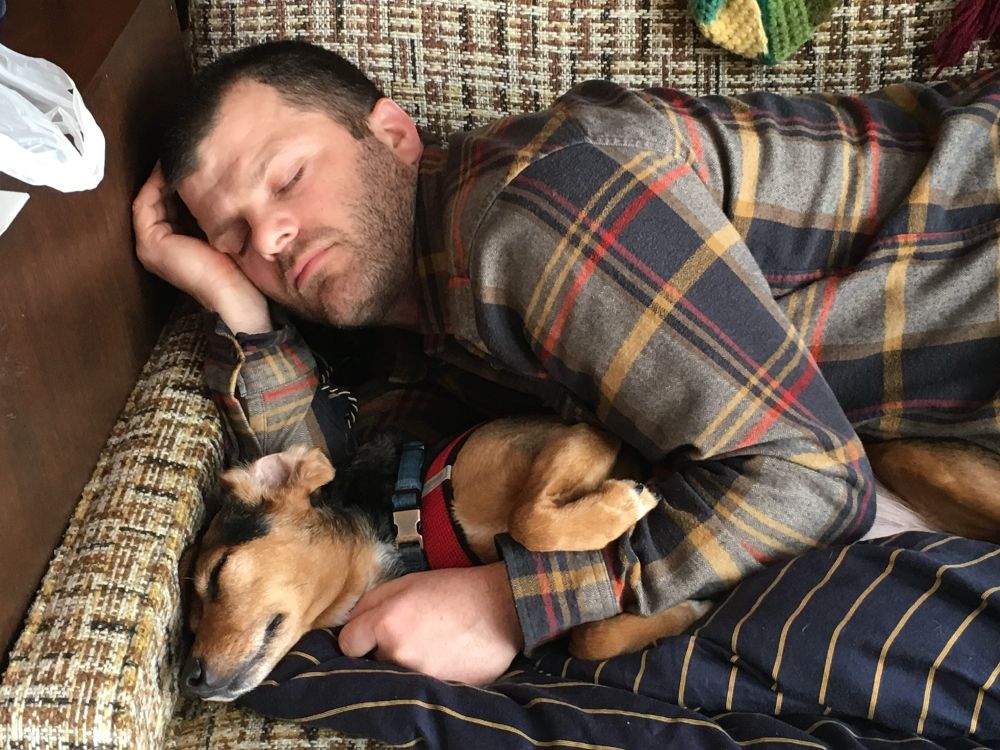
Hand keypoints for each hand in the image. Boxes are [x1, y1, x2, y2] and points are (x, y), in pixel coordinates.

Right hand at [132, 164, 271, 332]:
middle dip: (174, 173)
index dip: (184, 177)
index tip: (199, 155)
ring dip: (164, 174)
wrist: (240, 298)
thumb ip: (222, 210)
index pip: (175, 202)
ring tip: (180, 151)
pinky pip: (146, 204)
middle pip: (162, 198)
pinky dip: (156, 184)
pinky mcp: (150, 243)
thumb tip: (230, 178)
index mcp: (178, 243)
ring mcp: (151, 244)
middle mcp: (160, 244)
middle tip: (187, 146)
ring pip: (152, 198)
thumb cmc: (243, 268)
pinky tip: (173, 167)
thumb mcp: (231, 231)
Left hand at [338, 562, 523, 684]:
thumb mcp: (408, 581)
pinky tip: (444, 654)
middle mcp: (398, 653)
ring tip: (431, 642)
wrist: (502, 607)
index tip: (368, 634)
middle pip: (372, 661)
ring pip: (396, 673)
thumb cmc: (456, 590)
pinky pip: (421, 682)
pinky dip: (428, 671)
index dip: (357, 637)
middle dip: (383, 649)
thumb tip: (351, 620)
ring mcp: (419, 675)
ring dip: (406, 661)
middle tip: (410, 632)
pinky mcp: (439, 688)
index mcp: (387, 622)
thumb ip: (372, 600)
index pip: (348, 644)